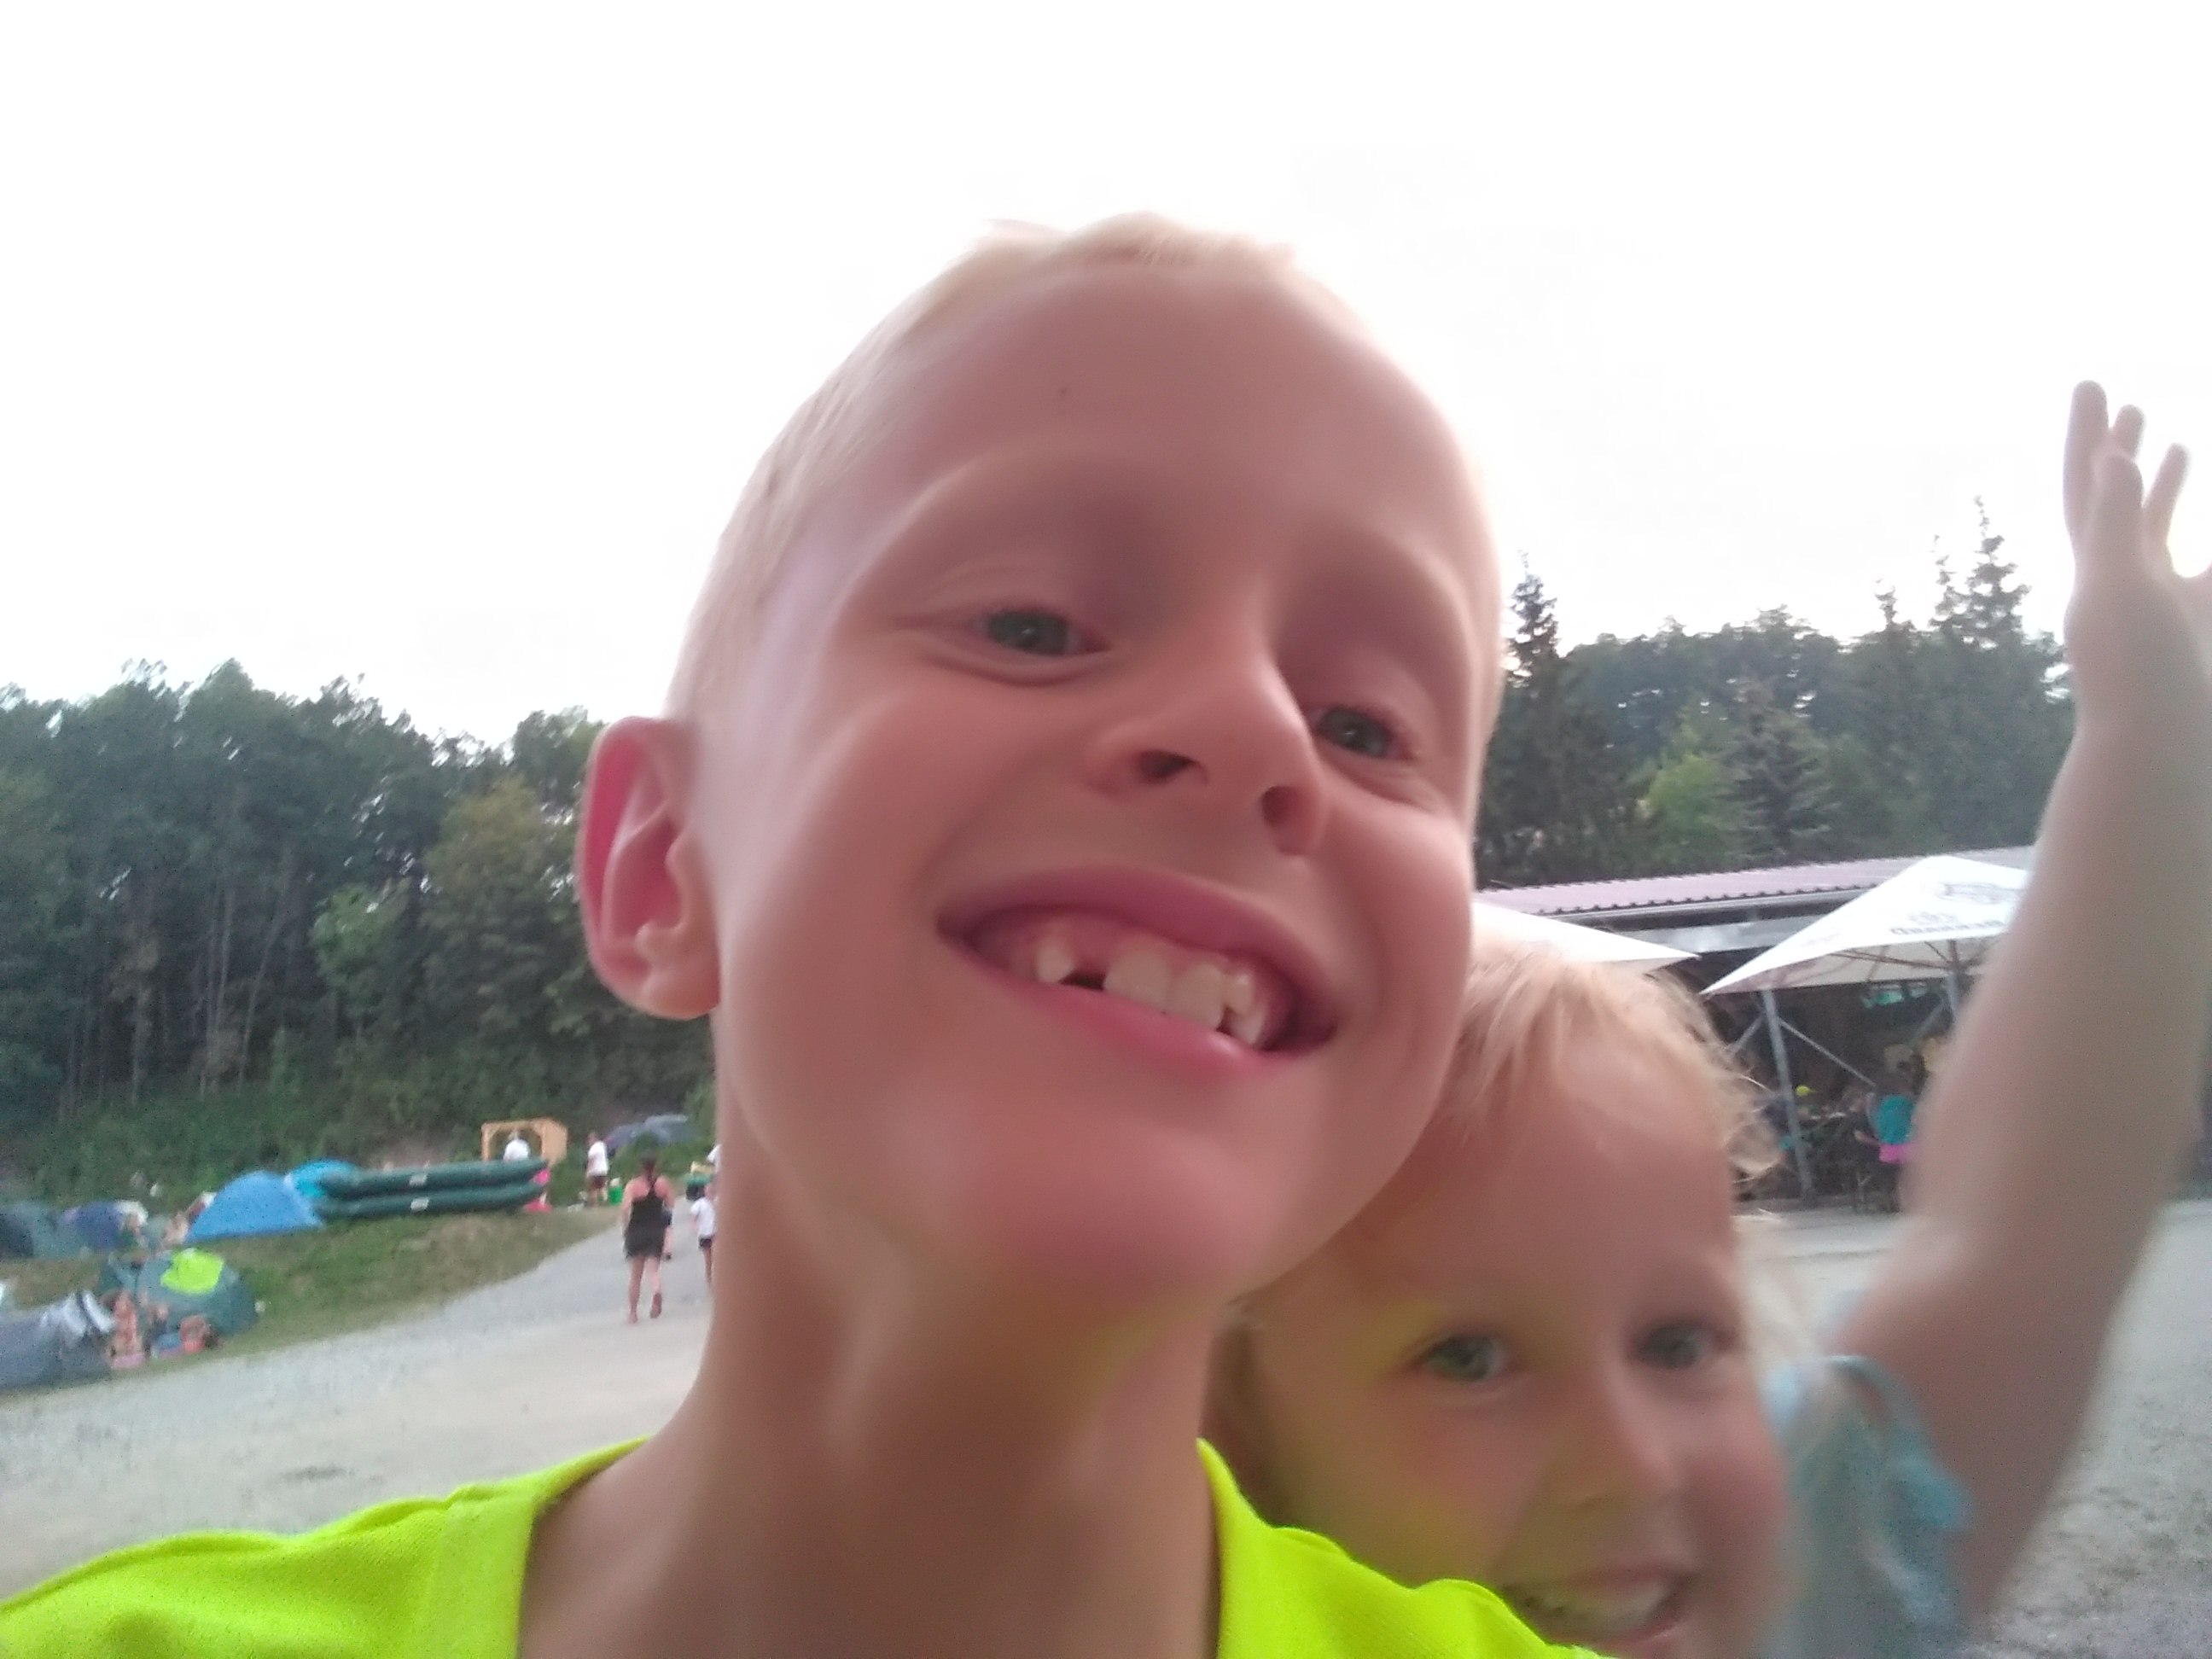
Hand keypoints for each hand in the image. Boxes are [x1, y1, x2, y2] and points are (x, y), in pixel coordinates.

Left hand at [2062, 382, 2209, 735]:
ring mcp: (2160, 604)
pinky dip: (2198, 539)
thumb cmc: (2140, 674)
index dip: (2089, 433)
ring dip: (2164, 488)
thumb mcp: (2122, 590)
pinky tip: (2209, 542)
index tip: (2091, 383)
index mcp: (2100, 565)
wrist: (2164, 753)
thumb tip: (2111, 458)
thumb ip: (2115, 524)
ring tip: (2176, 448)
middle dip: (2121, 448)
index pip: (2089, 483)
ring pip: (2161, 532)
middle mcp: (2122, 580)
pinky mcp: (2193, 628)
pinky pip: (2200, 575)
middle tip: (2127, 402)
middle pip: (2116, 499)